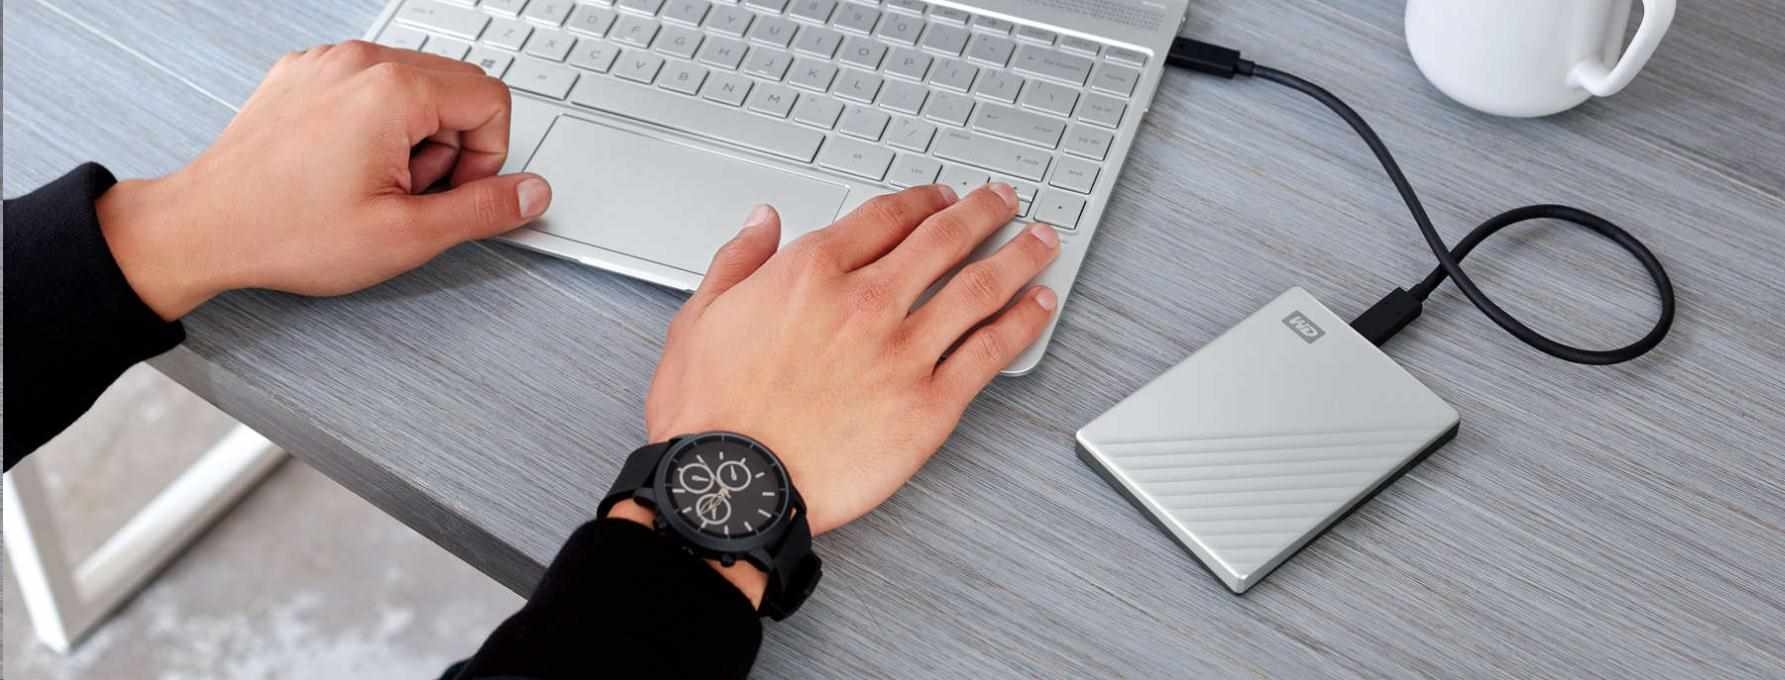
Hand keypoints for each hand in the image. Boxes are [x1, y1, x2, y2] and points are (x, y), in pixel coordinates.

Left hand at [96, 41, 550, 319]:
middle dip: (451, 146)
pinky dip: (374, 125)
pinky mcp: (302, 74)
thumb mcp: (406, 236)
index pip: (491, 100)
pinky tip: (345, 167)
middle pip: (456, 88)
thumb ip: (484, 209)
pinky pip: (368, 86)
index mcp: (393, 91)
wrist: (203, 227)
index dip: (487, 157)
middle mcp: (360, 62)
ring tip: (373, 183)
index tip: (451, 193)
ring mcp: (327, 63)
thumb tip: (534, 192)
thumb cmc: (286, 231)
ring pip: (414, 86)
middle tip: (410, 193)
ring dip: (414, 136)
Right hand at [644, 183, 1059, 540]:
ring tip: (1043, 242)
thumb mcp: (700, 317)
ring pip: (980, 287)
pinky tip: (1040, 307)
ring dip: (1019, 256)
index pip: (886, 217)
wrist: (731, 487)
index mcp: (812, 272)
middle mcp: (867, 302)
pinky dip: (1023, 324)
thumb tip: (764, 220)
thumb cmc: (710, 415)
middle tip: (1005, 202)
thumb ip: (739, 260)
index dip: (923, 201)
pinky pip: (990, 353)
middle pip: (943, 239)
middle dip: (983, 213)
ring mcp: (905, 352)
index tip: (941, 197)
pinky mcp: (930, 406)